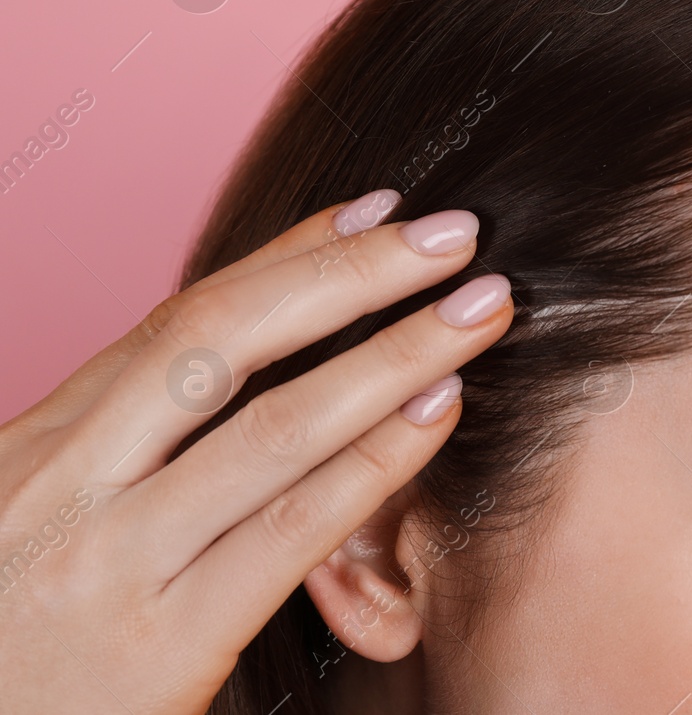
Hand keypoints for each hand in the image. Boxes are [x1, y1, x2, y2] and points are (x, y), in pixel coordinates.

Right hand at [0, 190, 512, 714]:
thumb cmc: (11, 646)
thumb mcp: (34, 521)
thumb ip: (122, 447)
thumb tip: (237, 360)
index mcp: (37, 445)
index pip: (182, 319)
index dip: (291, 256)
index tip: (379, 210)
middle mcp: (64, 485)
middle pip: (222, 340)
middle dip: (351, 274)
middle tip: (453, 233)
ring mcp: (107, 562)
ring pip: (271, 426)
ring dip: (394, 354)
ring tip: (479, 309)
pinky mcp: (158, 647)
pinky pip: (288, 531)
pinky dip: (375, 462)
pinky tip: (440, 411)